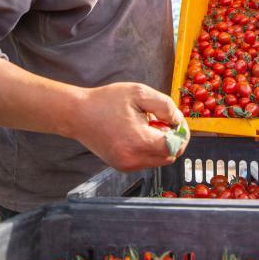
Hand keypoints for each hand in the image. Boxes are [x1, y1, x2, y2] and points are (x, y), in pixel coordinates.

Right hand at [74, 82, 189, 170]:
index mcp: (139, 141)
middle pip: (169, 156)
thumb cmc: (106, 101)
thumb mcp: (139, 93)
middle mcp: (133, 159)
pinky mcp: (122, 166)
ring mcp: (126, 165)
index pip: (175, 147)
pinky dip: (149, 149)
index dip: (181, 133)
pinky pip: (146, 161)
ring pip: (158, 160)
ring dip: (161, 145)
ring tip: (147, 125)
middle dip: (172, 139)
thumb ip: (165, 106)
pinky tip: (138, 133)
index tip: (176, 121)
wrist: (77, 114)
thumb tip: (178, 120)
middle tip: (162, 121)